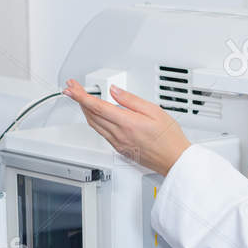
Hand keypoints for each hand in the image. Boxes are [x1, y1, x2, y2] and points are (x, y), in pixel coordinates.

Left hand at [62, 79, 191, 175]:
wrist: (174, 159)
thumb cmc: (169, 137)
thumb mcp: (154, 111)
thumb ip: (131, 100)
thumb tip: (115, 91)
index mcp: (127, 123)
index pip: (97, 106)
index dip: (81, 95)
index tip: (72, 87)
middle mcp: (119, 135)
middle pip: (91, 115)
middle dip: (79, 100)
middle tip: (73, 88)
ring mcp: (118, 143)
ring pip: (94, 124)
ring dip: (84, 110)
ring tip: (81, 99)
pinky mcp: (119, 148)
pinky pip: (101, 132)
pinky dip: (94, 120)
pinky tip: (95, 115)